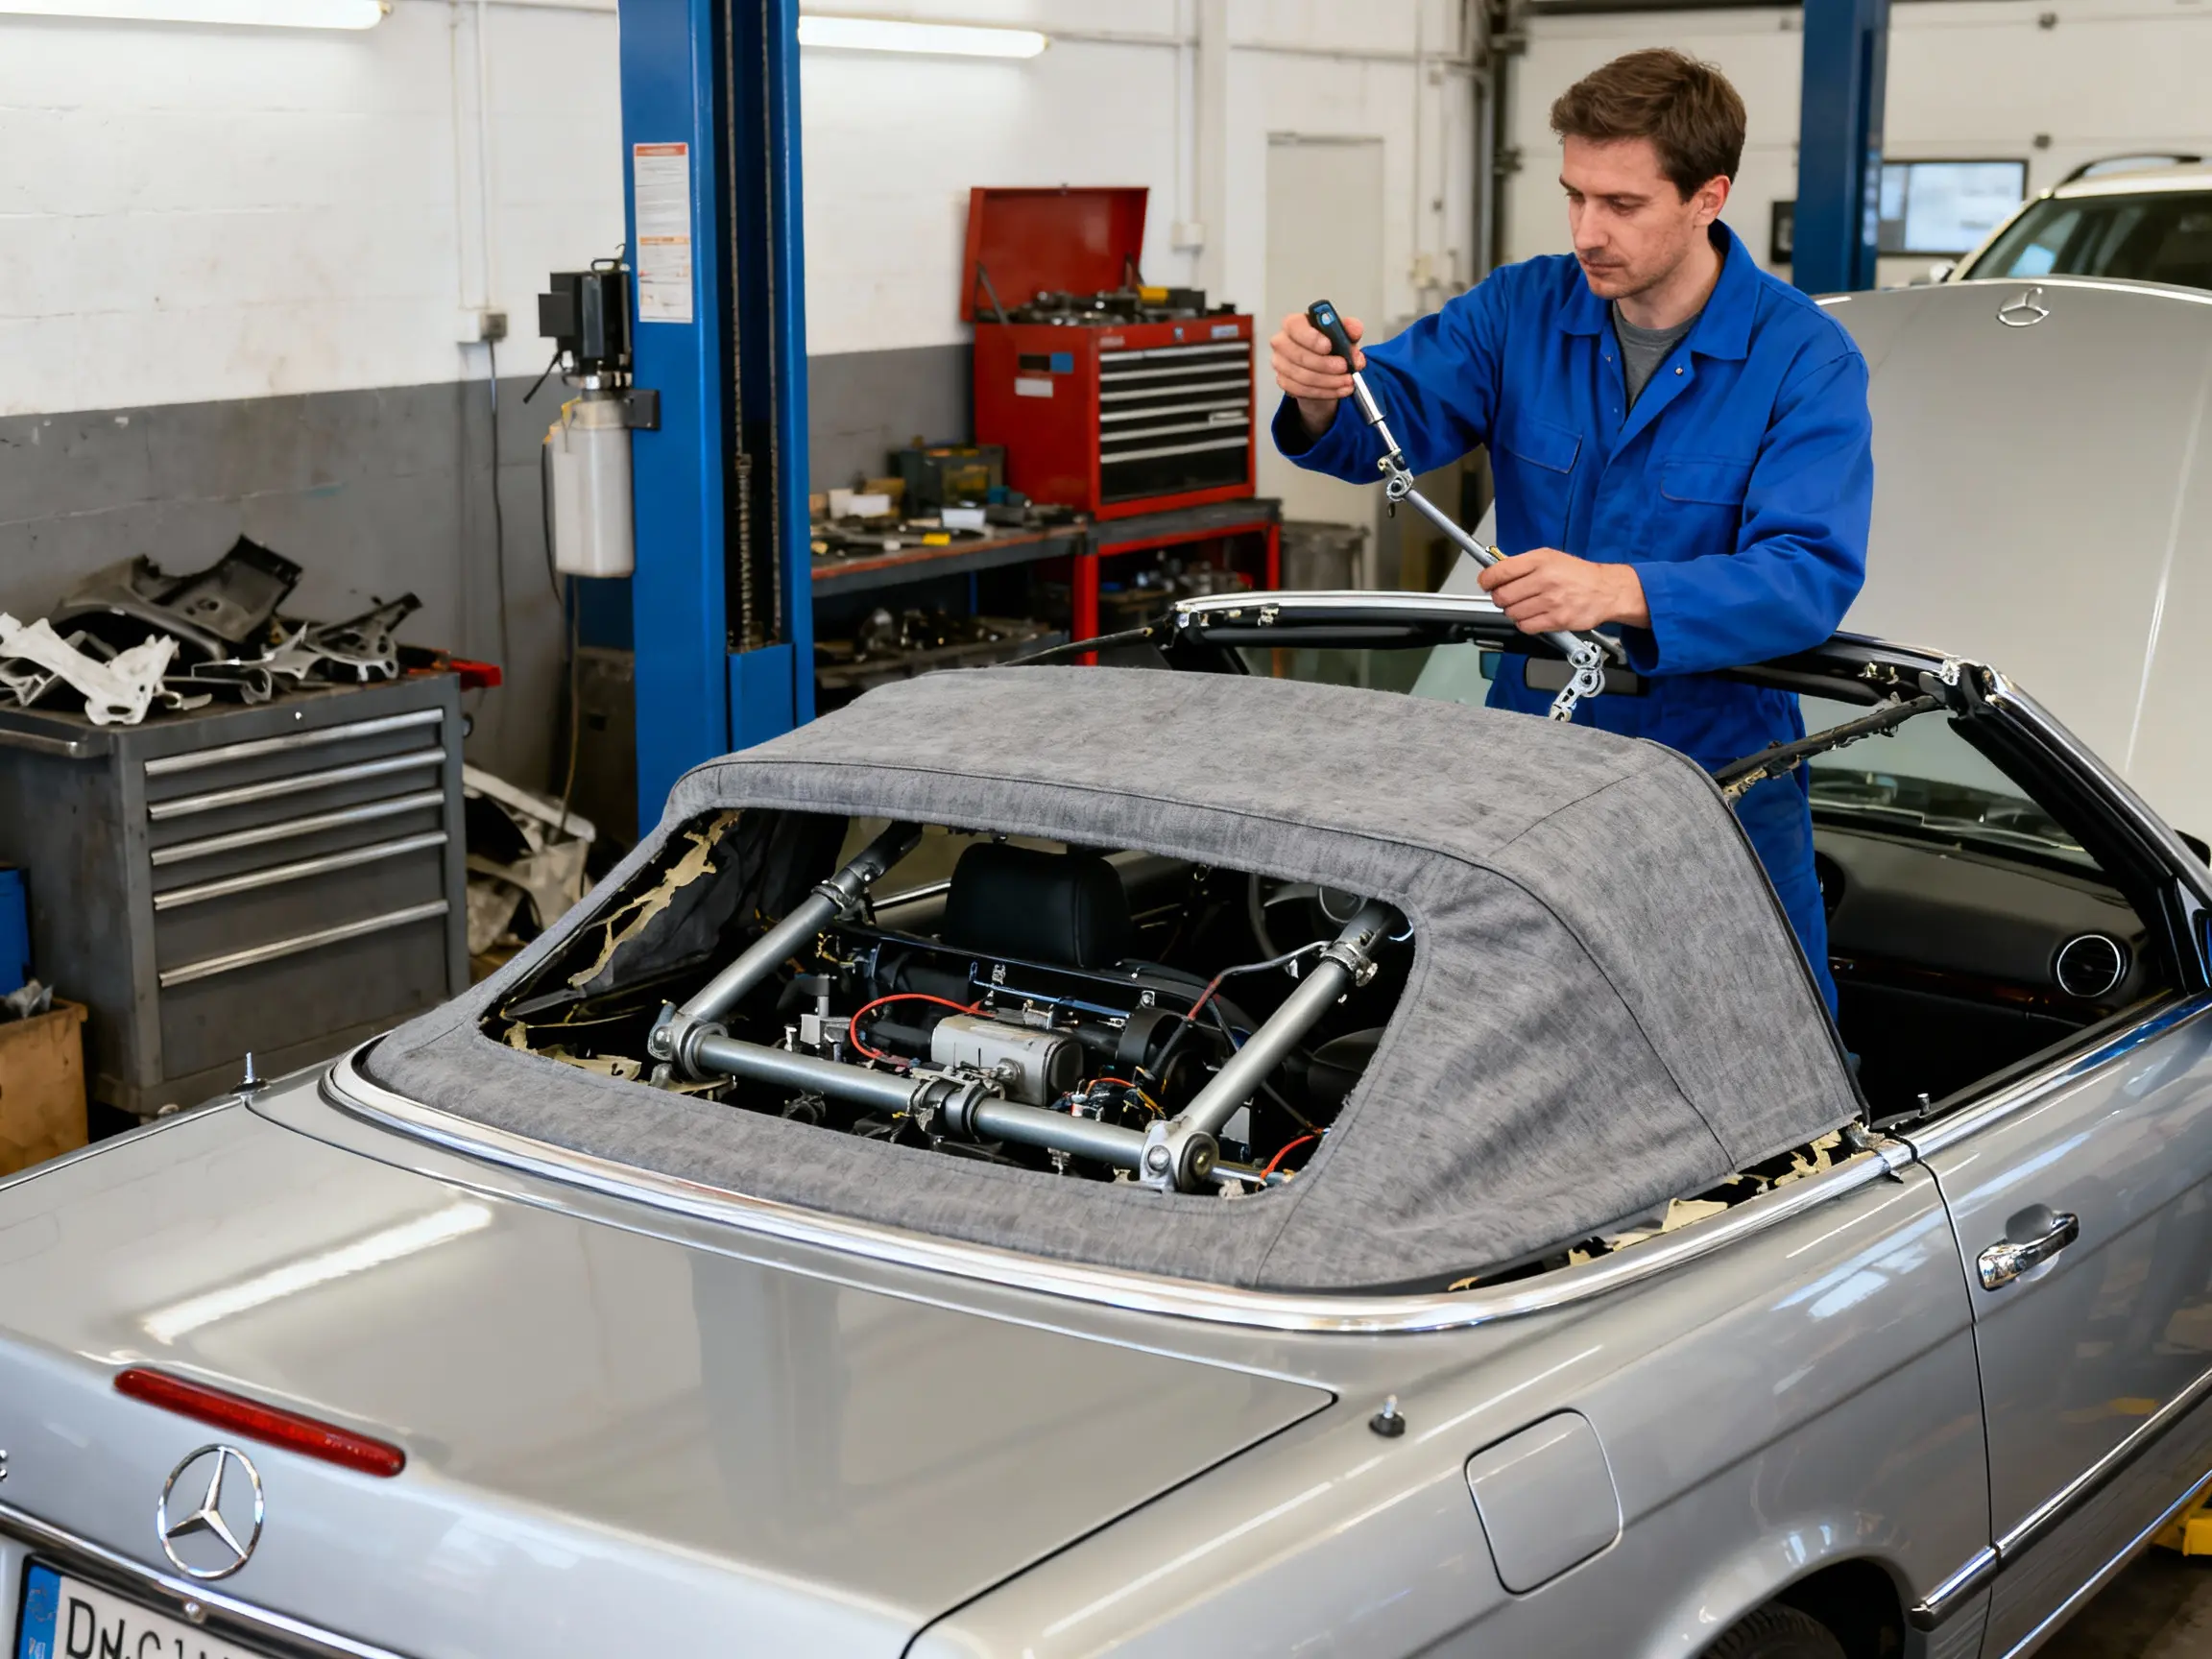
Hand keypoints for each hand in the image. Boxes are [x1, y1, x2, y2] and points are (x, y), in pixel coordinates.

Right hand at [1270, 309, 1365, 435]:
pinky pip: (1303, 390)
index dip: (1311, 338)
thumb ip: (1350, 328)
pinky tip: (1339, 389)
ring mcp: (1280, 363)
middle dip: (1325, 364)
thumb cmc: (1328, 345)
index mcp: (1294, 324)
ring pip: (1303, 376)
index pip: (1295, 327)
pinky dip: (1325, 392)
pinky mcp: (1284, 382)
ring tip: (1347, 380)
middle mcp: (1282, 342)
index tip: (1329, 346)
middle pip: (1299, 355)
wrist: (1322, 367)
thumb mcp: (1343, 332)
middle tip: (1344, 367)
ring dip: (1329, 381)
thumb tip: (1354, 329)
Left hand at [1477, 548, 1648, 633]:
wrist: (1606, 590)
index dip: (1486, 580)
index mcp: (1540, 560)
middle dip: (1500, 598)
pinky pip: (1525, 626)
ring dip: (1513, 612)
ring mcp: (1551, 601)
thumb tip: (1495, 574)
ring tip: (1526, 605)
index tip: (1486, 583)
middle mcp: (1545, 579)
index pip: (1499, 572)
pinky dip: (1525, 624)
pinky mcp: (1557, 620)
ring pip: (1512, 613)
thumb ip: (1522, 565)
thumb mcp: (1549, 557)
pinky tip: (1533, 616)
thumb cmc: (1577, 574)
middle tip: (1508, 597)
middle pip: (1502, 596)